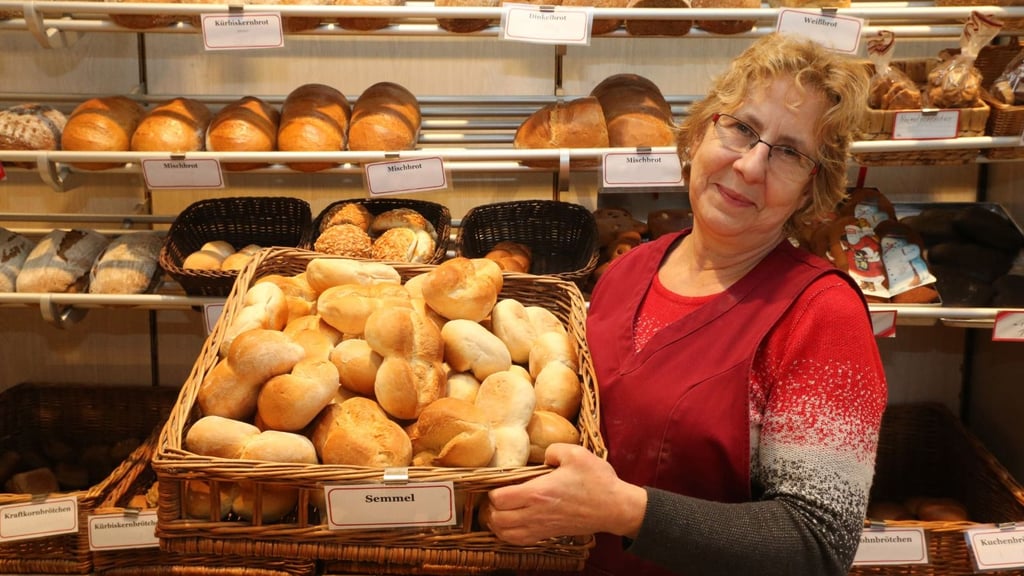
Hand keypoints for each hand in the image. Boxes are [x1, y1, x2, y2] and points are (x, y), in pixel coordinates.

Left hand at [482, 443, 646, 544]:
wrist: (615, 508)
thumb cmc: (596, 481)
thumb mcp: (575, 453)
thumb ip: (553, 450)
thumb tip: (543, 456)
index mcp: (538, 492)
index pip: (500, 498)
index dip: (491, 491)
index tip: (494, 482)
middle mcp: (535, 513)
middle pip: (498, 519)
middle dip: (489, 508)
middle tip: (492, 497)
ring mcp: (542, 527)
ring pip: (506, 534)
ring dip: (496, 524)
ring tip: (496, 512)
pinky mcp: (549, 534)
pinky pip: (520, 541)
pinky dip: (508, 535)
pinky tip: (510, 525)